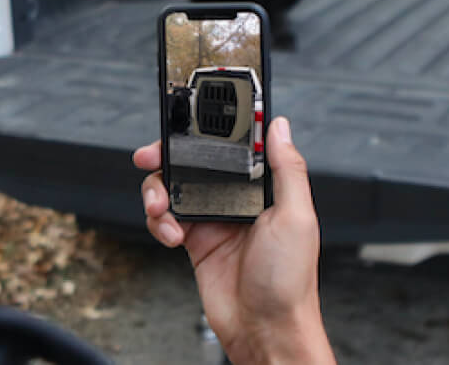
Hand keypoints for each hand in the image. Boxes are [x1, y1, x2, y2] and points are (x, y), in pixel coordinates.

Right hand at [134, 117, 334, 364]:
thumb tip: (279, 125)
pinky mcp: (196, 241)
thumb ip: (287, 168)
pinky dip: (161, 224)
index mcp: (265, 188)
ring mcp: (214, 219)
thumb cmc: (290, 281)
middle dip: (169, 156)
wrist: (265, 330)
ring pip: (174, 188)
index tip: (188, 118)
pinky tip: (172, 236)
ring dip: (158, 193)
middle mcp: (237, 199)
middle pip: (195, 163)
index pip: (233, 146)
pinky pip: (167, 220)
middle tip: (151, 156)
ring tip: (161, 208)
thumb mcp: (298, 216)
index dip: (209, 131)